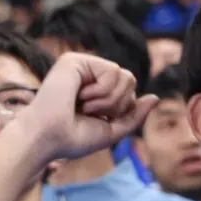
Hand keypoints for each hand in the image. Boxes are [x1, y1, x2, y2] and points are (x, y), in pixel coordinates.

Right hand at [23, 52, 157, 162]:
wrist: (46, 139)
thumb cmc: (70, 139)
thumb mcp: (110, 131)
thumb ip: (134, 116)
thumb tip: (155, 97)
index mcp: (94, 91)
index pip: (128, 91)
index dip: (121, 109)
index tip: (94, 120)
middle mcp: (88, 76)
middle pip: (130, 81)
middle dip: (116, 104)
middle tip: (88, 113)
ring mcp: (81, 67)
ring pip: (125, 76)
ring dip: (108, 100)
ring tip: (83, 106)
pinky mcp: (75, 61)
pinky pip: (113, 72)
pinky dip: (101, 91)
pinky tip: (79, 97)